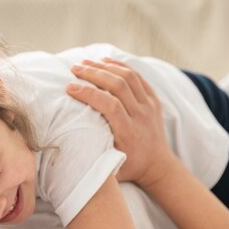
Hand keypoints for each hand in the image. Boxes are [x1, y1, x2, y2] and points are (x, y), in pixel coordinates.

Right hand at [67, 58, 175, 188]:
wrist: (158, 165)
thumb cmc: (129, 167)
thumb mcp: (111, 167)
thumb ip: (94, 156)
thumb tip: (70, 144)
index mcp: (129, 132)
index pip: (110, 105)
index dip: (89, 93)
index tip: (69, 87)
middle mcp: (141, 116)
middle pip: (118, 85)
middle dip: (94, 74)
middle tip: (74, 69)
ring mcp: (149, 106)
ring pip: (128, 77)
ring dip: (105, 67)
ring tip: (85, 63)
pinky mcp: (153, 100)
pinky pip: (138, 77)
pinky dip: (120, 66)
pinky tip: (105, 61)